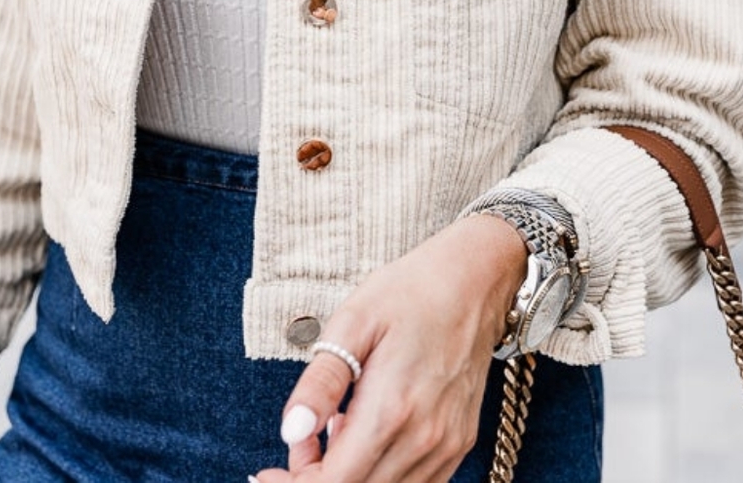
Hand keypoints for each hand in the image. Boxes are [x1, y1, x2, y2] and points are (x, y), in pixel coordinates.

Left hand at [253, 214, 527, 482]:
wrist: (475, 279)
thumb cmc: (411, 290)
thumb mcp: (355, 320)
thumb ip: (322, 380)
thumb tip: (290, 431)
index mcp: (391, 409)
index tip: (266, 473)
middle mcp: (424, 438)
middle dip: (317, 479)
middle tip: (299, 444)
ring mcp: (447, 445)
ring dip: (350, 475)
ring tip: (334, 428)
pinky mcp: (461, 442)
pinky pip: (415, 482)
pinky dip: (381, 472)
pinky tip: (367, 432)